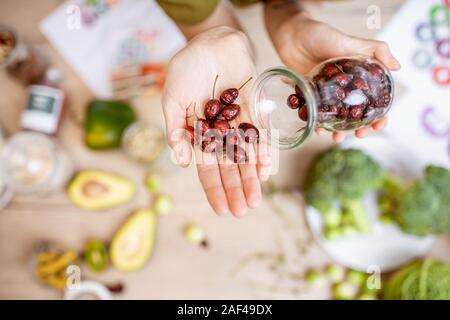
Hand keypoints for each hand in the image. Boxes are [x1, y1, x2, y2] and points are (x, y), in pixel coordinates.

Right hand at [162, 27, 269, 216]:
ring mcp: (238, 123)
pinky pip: (261, 134)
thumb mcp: (172, 100)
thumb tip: (182, 162)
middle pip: (230, 167)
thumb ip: (176, 131)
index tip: (222, 210)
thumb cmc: (186, 70)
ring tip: (255, 199)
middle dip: (235, 189)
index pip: (207, 168)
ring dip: (251, 178)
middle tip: (242, 211)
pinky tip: (266, 171)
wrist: (211, 42)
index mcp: (199, 135)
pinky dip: (264, 151)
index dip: (214, 189)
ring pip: (246, 156)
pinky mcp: (254, 110)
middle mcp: (221, 134)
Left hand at [272, 13, 400, 141]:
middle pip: (357, 115)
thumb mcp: (352, 42)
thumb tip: (399, 67)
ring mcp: (328, 95)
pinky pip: (317, 115)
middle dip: (361, 128)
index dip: (379, 116)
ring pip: (337, 119)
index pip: (374, 102)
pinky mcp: (311, 97)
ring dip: (339, 131)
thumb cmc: (323, 36)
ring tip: (336, 137)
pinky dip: (318, 125)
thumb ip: (377, 50)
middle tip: (359, 135)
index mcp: (360, 79)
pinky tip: (318, 130)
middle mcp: (345, 89)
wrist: (293, 36)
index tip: (378, 126)